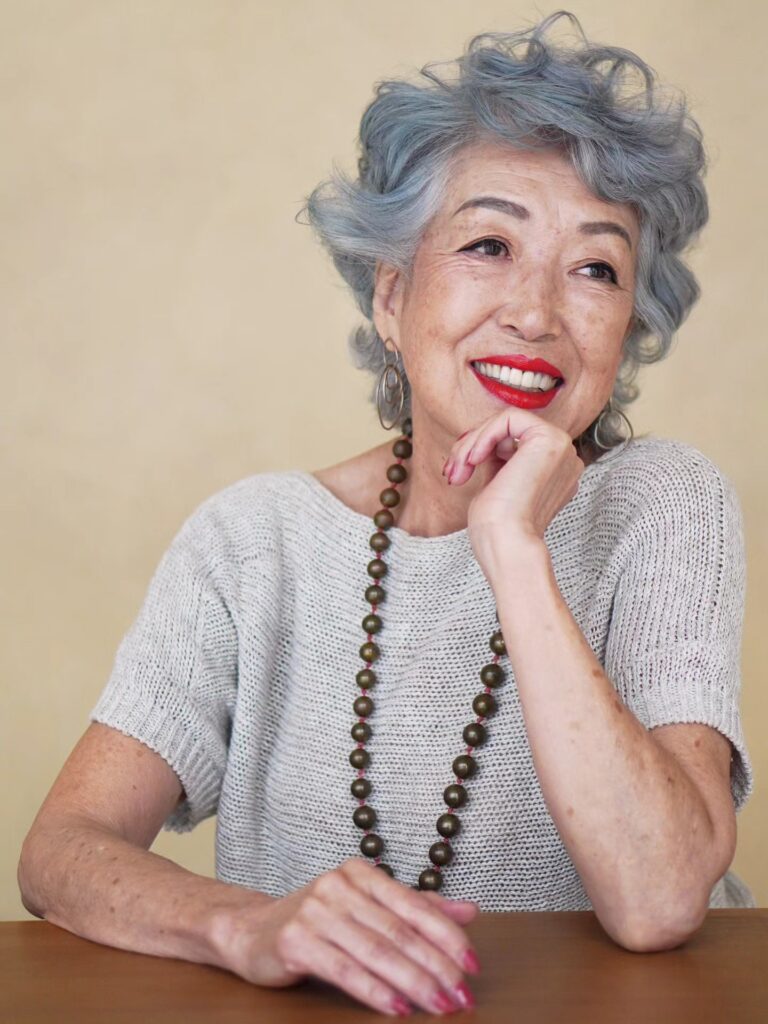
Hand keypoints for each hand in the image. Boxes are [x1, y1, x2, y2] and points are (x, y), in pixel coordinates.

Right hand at [211, 857, 479, 1015]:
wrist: (252, 930)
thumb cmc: (318, 921)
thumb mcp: (367, 908)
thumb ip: (416, 909)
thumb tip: (470, 911)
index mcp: (361, 874)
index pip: (414, 906)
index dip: (447, 937)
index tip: (473, 966)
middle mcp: (339, 886)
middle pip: (399, 932)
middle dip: (436, 967)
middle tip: (462, 996)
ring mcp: (316, 911)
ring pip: (376, 951)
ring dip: (413, 982)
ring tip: (438, 1006)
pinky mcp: (297, 940)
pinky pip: (345, 969)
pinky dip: (374, 991)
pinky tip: (397, 1008)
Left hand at [443, 408, 584, 572]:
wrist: (506, 544)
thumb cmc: (497, 527)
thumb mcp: (496, 484)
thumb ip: (497, 459)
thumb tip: (483, 441)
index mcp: (553, 472)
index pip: (511, 443)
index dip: (479, 450)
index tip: (458, 473)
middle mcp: (564, 458)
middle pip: (508, 431)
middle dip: (471, 446)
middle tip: (452, 473)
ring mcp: (561, 448)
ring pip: (506, 423)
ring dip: (472, 443)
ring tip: (458, 470)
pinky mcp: (551, 439)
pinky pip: (509, 417)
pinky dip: (484, 435)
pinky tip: (473, 458)